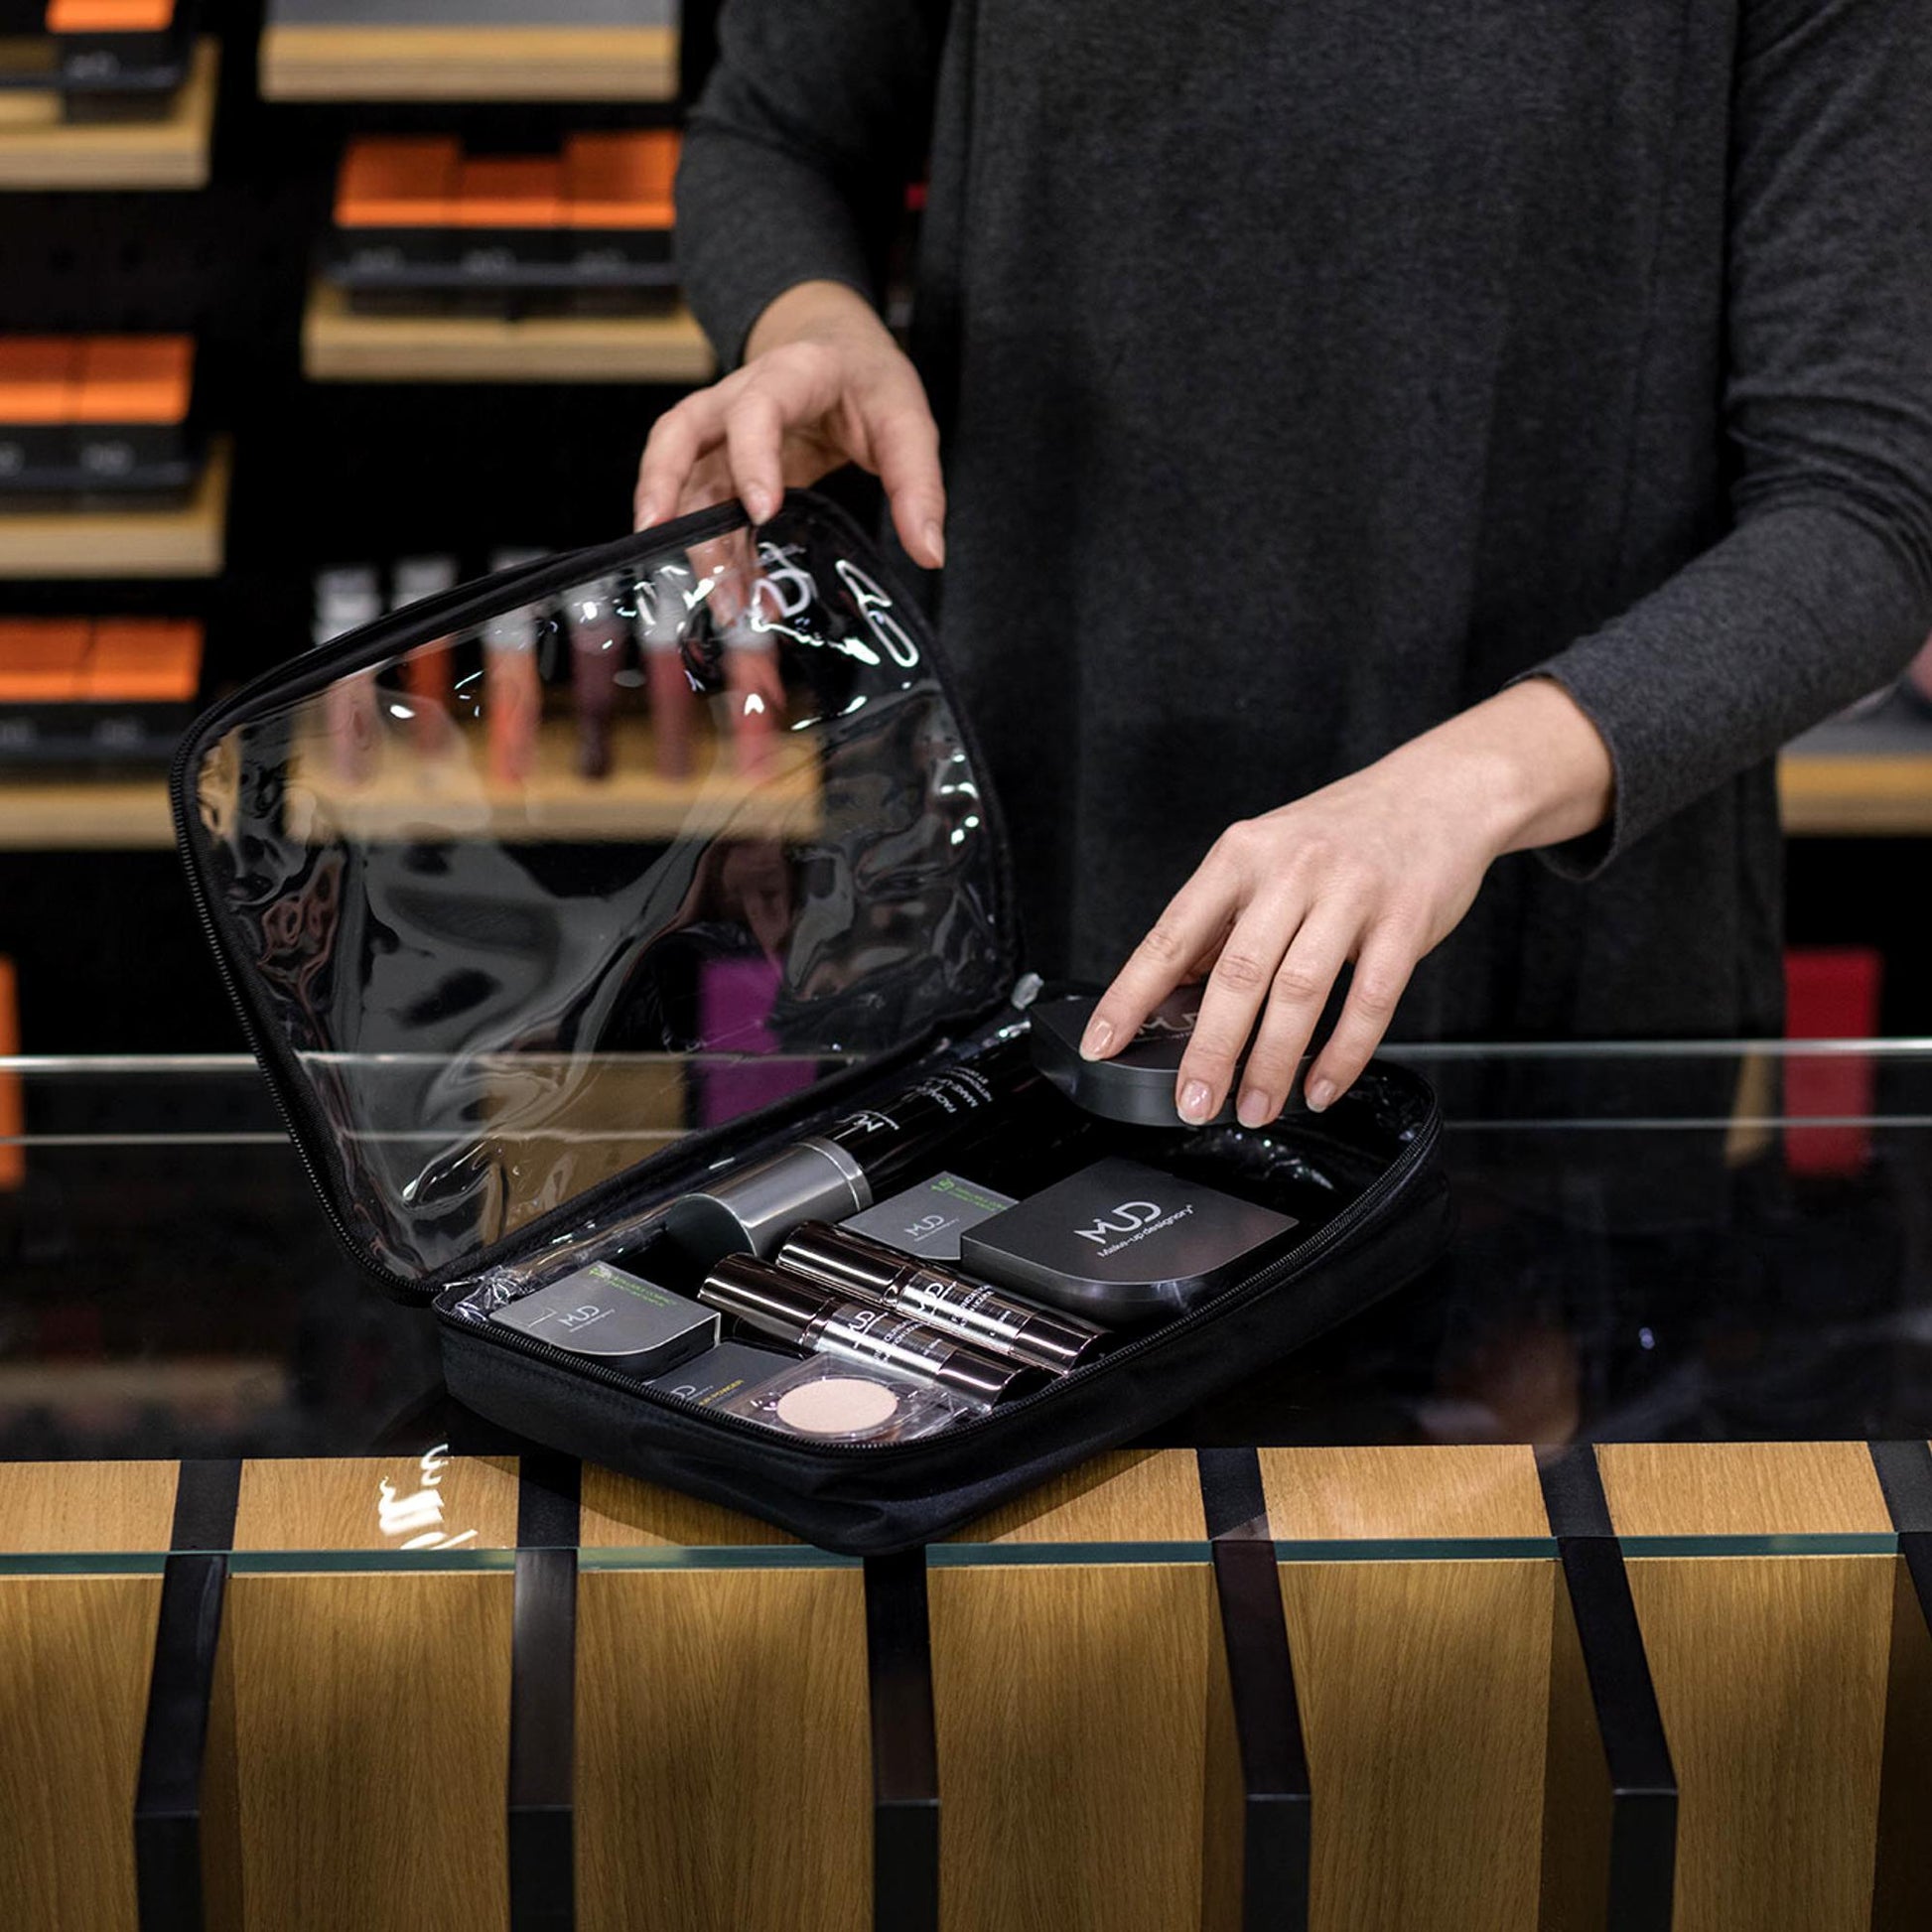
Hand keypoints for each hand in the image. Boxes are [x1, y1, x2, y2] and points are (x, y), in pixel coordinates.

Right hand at [634, 279, 946, 567]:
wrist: (838, 352)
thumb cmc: (868, 382)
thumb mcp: (908, 422)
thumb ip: (919, 486)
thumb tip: (929, 554)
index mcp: (790, 375)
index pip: (755, 411)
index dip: (752, 460)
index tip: (764, 512)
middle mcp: (738, 397)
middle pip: (680, 435)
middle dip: (664, 488)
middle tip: (663, 540)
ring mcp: (722, 433)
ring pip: (683, 481)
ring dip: (691, 539)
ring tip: (717, 598)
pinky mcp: (721, 465)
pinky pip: (702, 506)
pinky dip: (711, 549)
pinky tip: (730, 590)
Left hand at [1078, 680, 1615, 1123]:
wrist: (1438, 792)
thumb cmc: (1343, 832)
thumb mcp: (1266, 853)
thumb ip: (1223, 918)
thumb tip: (1172, 990)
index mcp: (1240, 856)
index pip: (1171, 935)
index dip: (1132, 995)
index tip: (1104, 1043)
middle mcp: (1290, 870)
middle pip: (1236, 974)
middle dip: (1209, 1050)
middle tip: (1193, 1101)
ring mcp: (1350, 894)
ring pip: (1299, 993)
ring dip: (1272, 1063)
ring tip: (1255, 1107)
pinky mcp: (1404, 920)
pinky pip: (1370, 1002)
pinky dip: (1343, 1055)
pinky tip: (1321, 1088)